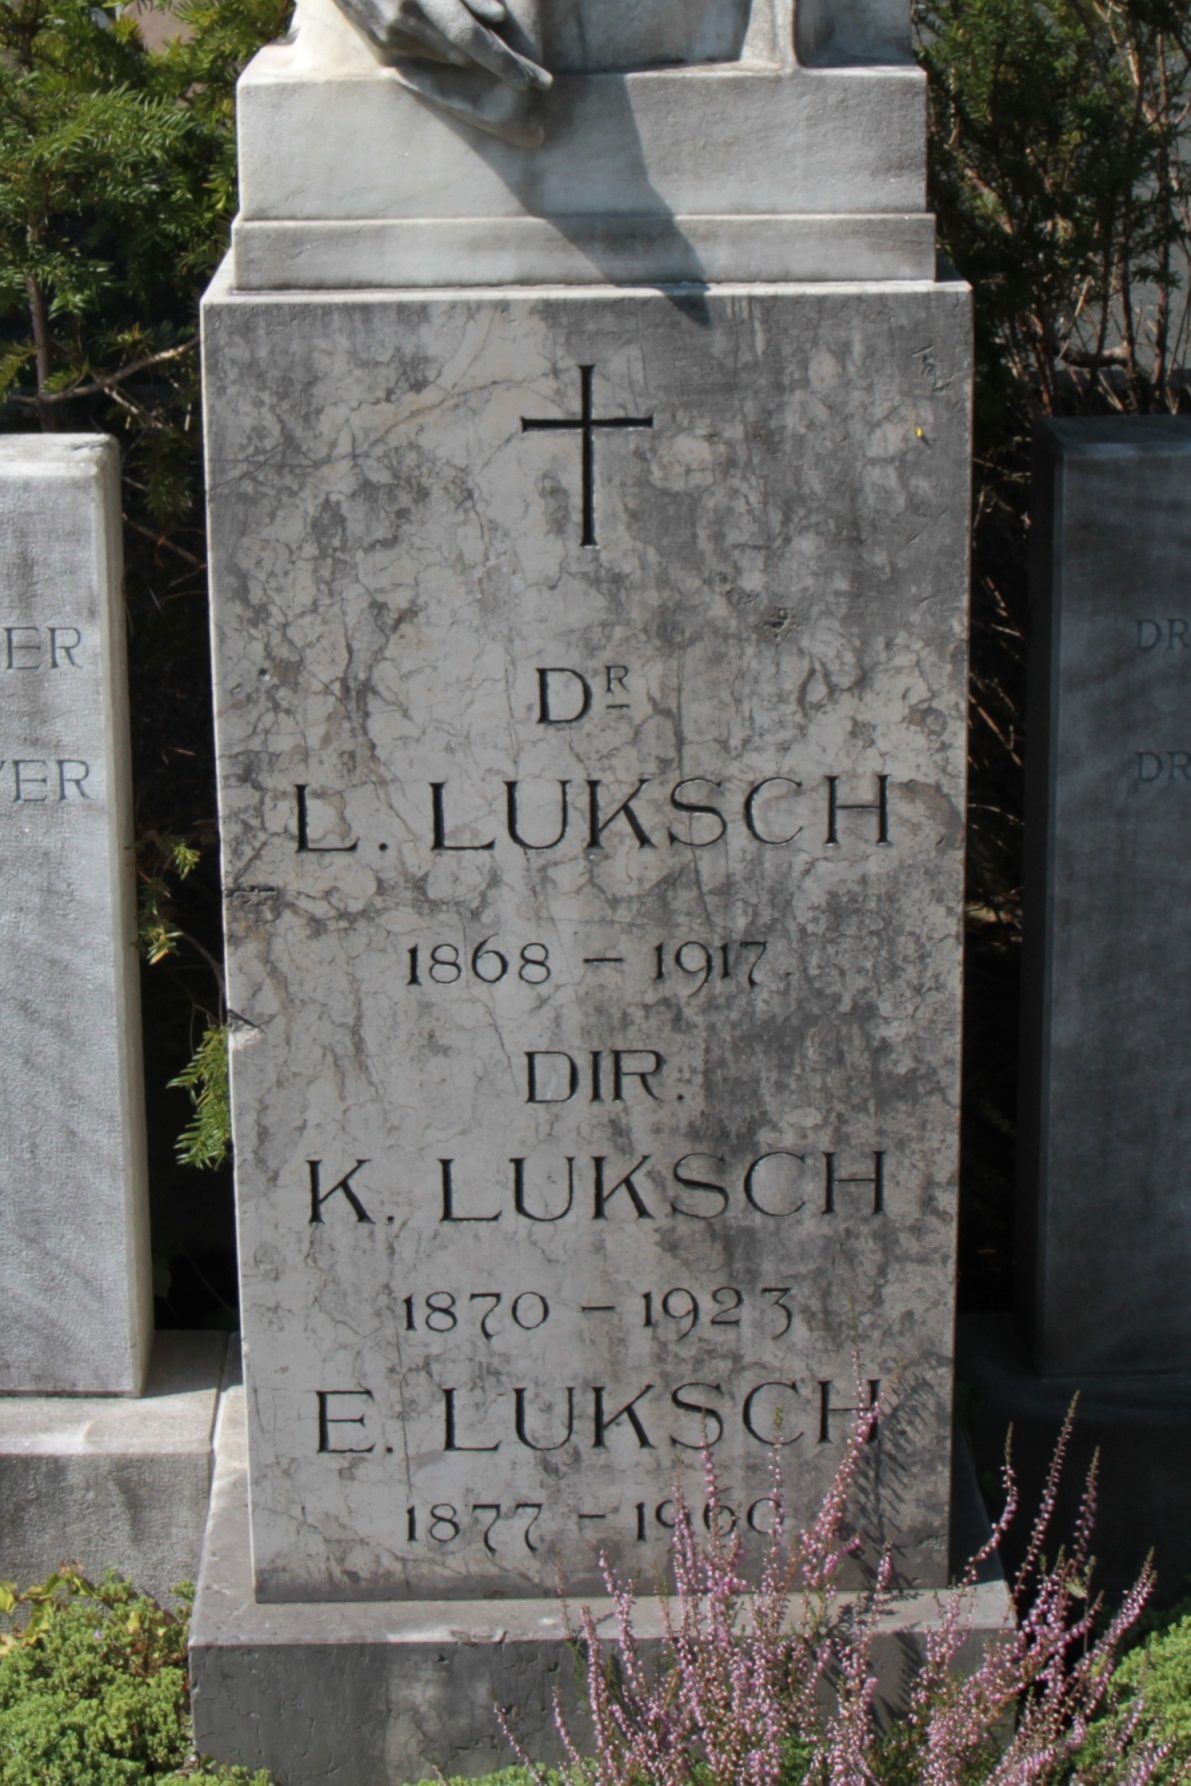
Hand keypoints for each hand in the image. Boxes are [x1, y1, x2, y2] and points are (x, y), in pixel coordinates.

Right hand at [342, 0, 550, 90]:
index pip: (471, 36)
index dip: (503, 60)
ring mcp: (390, 34)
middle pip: (465, 53)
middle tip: (539, 83)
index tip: (532, 80)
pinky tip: (459, 49)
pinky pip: (425, 54)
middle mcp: (405, 18)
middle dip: (502, 65)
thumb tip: (497, 16)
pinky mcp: (380, 42)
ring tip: (513, 69)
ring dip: (475, 60)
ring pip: (446, 56)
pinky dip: (446, 51)